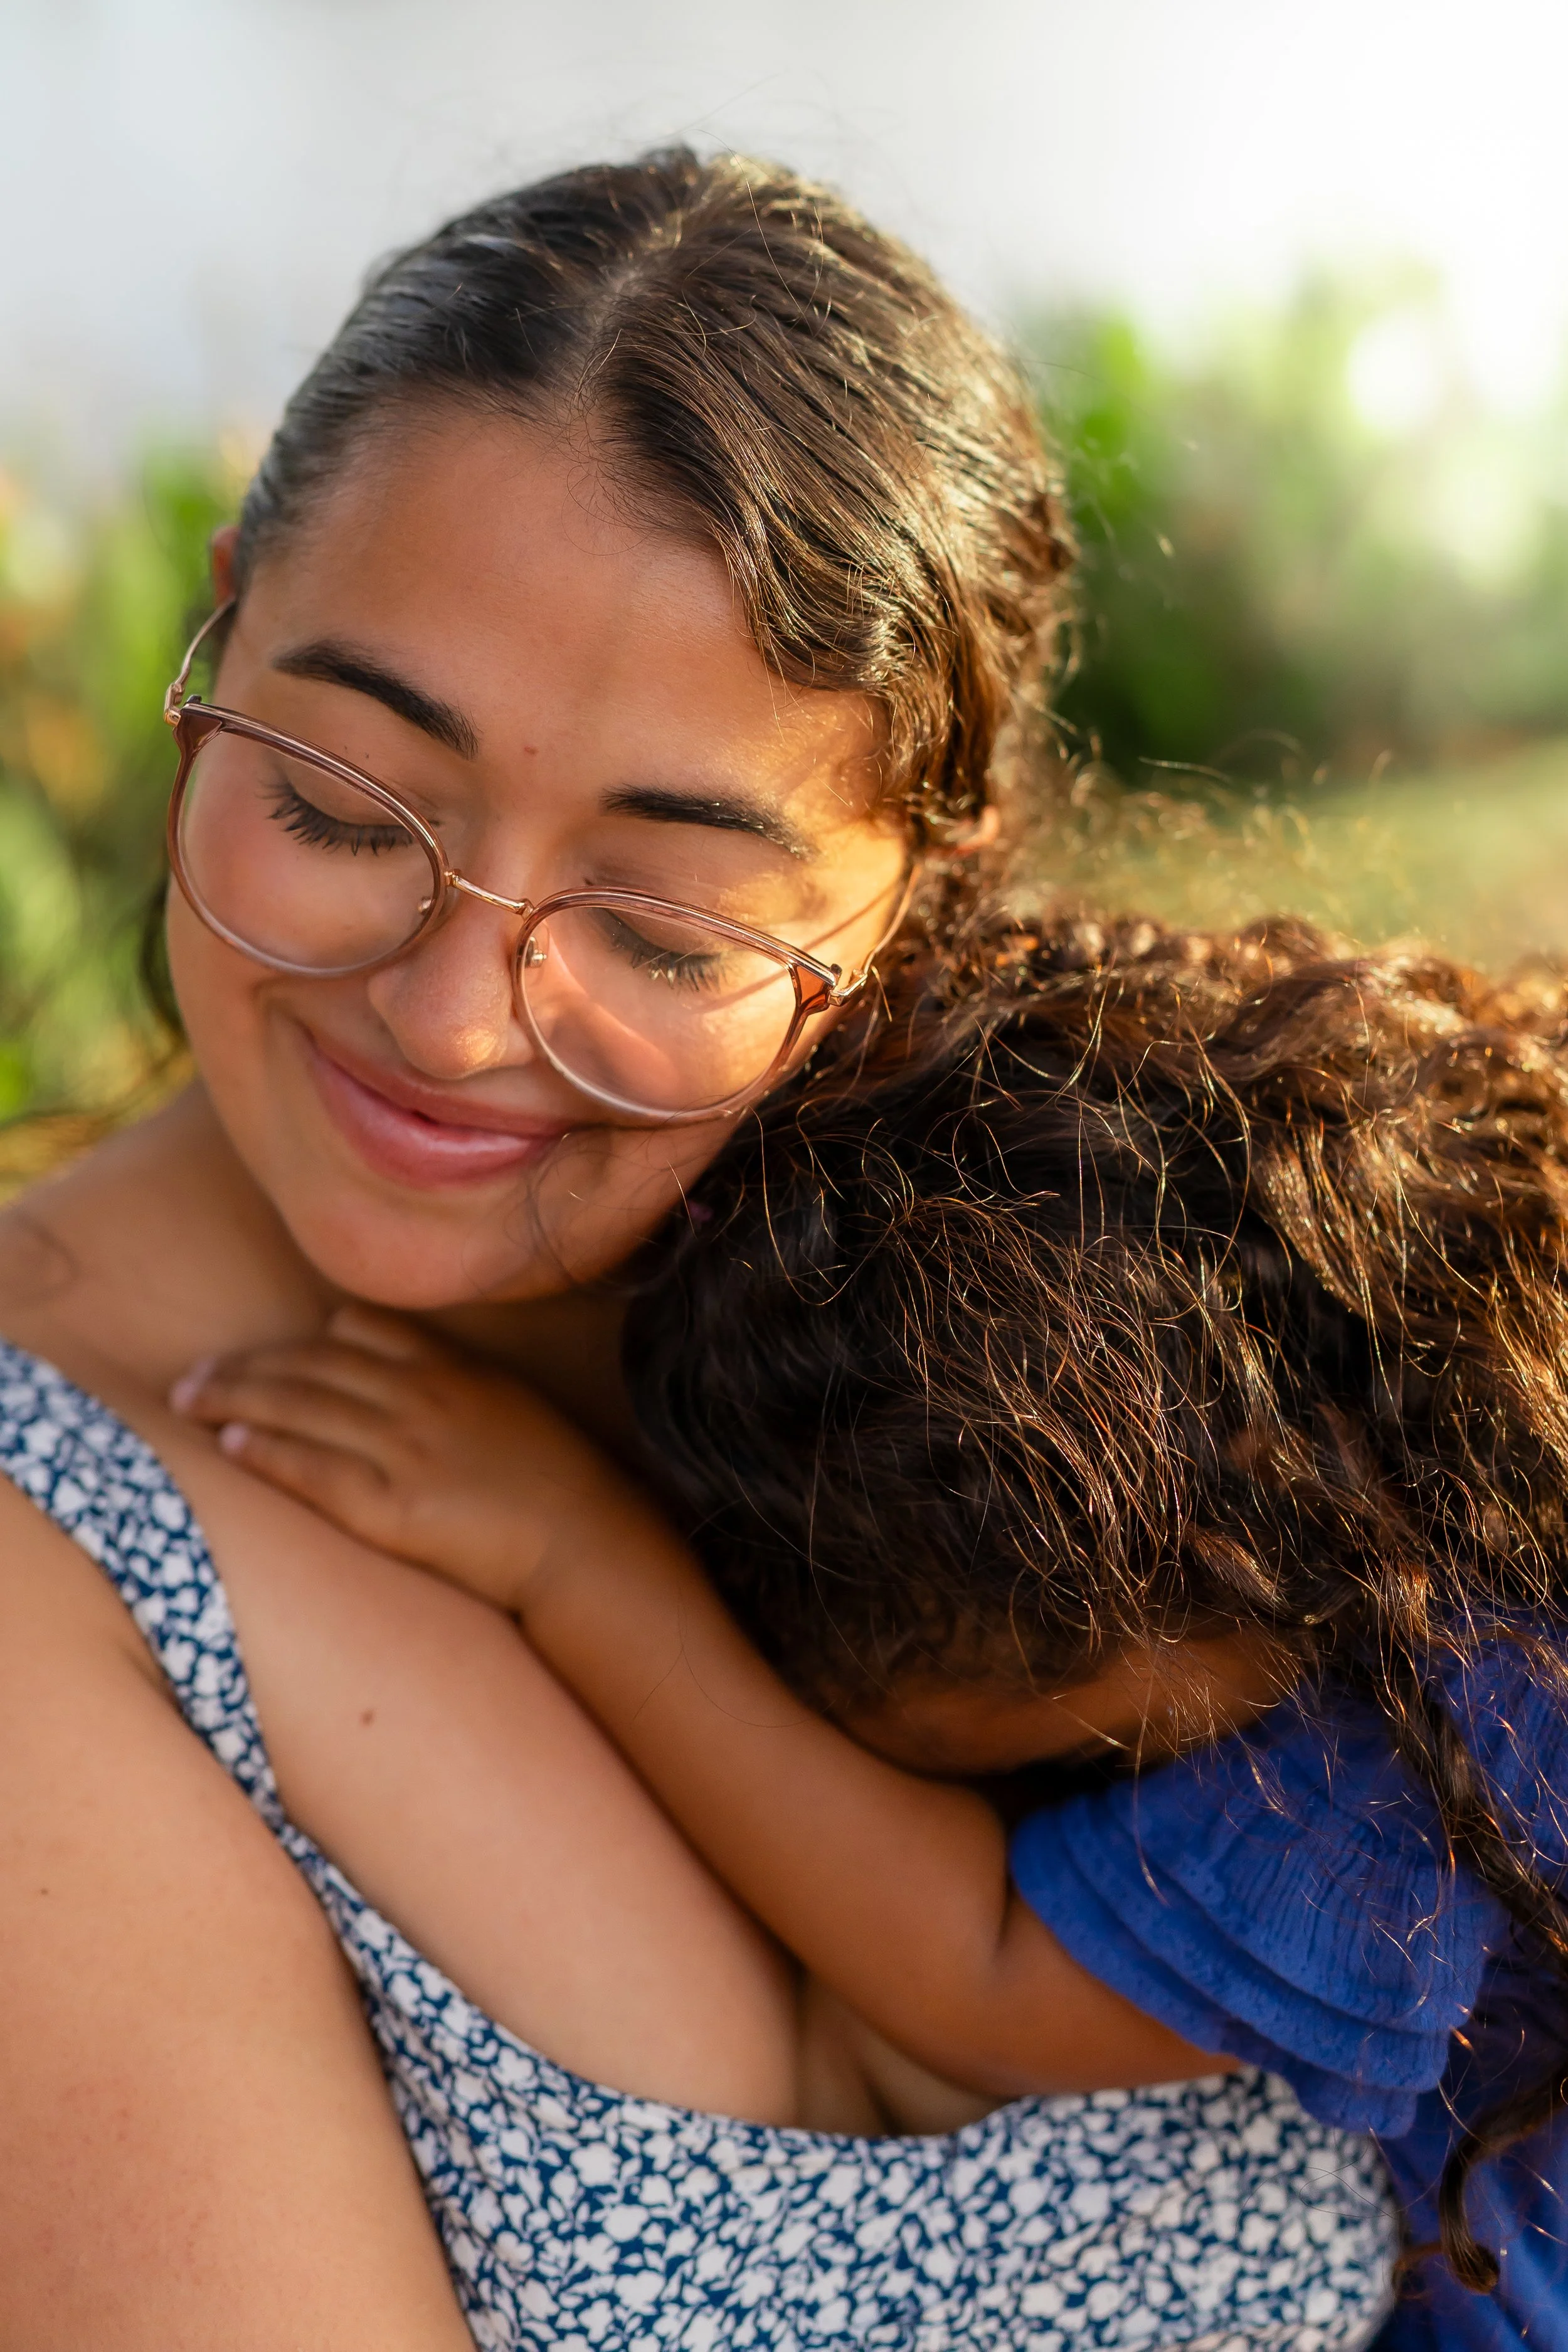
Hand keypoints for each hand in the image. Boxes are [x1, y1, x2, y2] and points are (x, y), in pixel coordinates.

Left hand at [169, 1303, 617, 1609]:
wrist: (584, 1542)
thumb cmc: (555, 1481)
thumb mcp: (509, 1403)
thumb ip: (453, 1380)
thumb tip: (399, 1366)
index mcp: (450, 1369)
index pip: (354, 1331)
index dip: (297, 1340)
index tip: (261, 1353)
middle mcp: (421, 1397)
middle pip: (310, 1363)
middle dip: (244, 1367)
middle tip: (193, 1377)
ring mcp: (405, 1449)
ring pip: (299, 1406)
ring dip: (235, 1399)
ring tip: (190, 1401)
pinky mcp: (392, 1505)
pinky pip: (312, 1468)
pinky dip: (265, 1452)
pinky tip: (230, 1446)